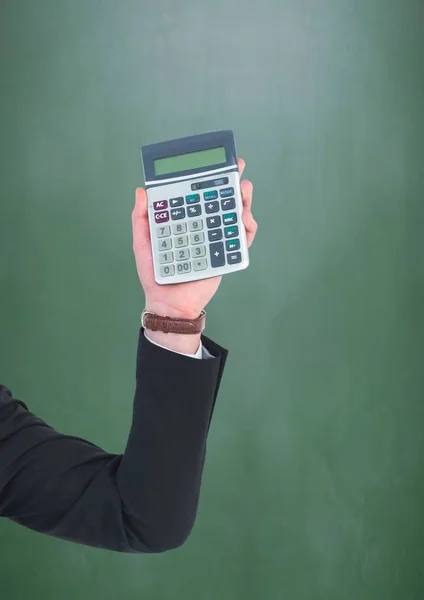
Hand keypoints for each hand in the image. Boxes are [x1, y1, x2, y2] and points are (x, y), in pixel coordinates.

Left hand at [132, 158, 256, 352]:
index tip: (213, 163)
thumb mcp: (143, 243)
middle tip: (237, 168)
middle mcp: (203, 227)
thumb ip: (141, 219)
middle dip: (231, 183)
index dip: (205, 179)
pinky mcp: (225, 256)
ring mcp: (215, 241)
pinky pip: (240, 240)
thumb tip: (141, 191)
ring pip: (234, 217)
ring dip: (242, 201)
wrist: (167, 303)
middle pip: (220, 201)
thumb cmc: (154, 274)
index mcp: (185, 221)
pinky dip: (246, 228)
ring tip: (243, 190)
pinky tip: (244, 219)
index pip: (197, 196)